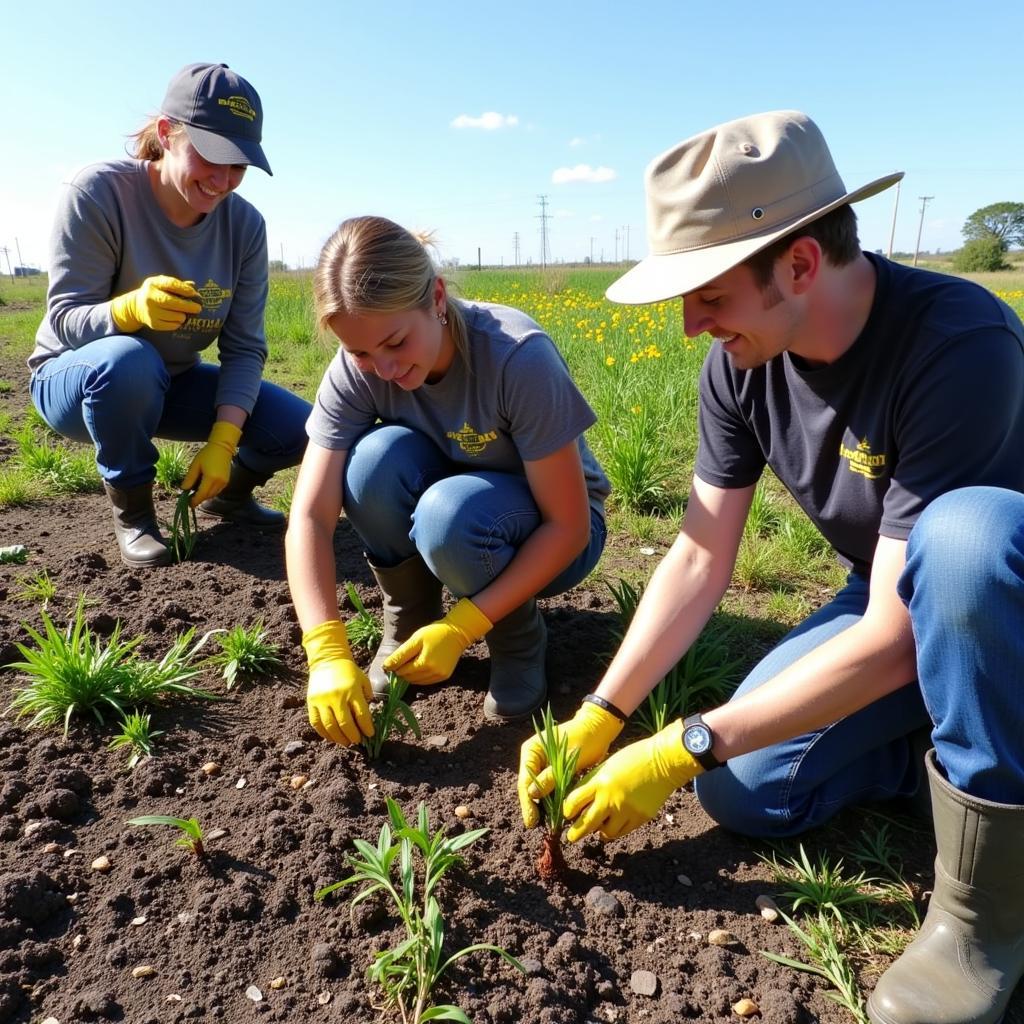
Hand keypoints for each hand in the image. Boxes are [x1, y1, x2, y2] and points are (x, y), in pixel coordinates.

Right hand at [109, 275, 201, 331]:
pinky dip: (178, 323)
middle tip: (198, 308)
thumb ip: (178, 284)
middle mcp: (149, 297)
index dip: (183, 289)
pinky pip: (171, 325)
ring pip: (173, 316)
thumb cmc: (157, 292)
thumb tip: (193, 287)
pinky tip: (178, 320)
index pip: (170, 284)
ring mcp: (150, 311)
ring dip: (183, 316)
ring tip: (185, 314)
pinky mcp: (153, 323)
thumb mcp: (163, 284)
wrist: (138, 306)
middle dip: (187, 306)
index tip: (194, 293)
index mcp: (153, 284)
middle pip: (170, 302)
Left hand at [182, 421, 241, 505]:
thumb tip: (184, 489)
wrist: (222, 448)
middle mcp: (219, 482)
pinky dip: (210, 492)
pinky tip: (205, 488)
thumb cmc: (206, 454)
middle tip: (190, 498)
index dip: (194, 500)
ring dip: (204, 496)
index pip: (201, 494)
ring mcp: (224, 483)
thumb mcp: (195, 465)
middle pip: (207, 496)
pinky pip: (217, 491)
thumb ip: (189, 478)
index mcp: (210, 478)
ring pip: (213, 495)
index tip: (188, 504)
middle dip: (199, 499)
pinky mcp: (226, 482)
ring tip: (196, 493)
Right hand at [302, 620, 373, 745]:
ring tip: (346, 742)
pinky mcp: (311, 703)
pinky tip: (332, 738)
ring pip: (330, 726)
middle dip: (353, 736)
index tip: (370, 734)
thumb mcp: (363, 679)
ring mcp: (322, 700)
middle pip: (345, 723)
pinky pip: (316, 723)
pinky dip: (324, 734)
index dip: (366, 728)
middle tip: (358, 741)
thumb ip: (367, 696)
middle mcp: (337, 696)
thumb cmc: (348, 671)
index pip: (361, 714)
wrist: (327, 660)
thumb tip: (368, 716)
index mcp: (352, 690)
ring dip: (339, 738)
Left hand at [383, 598, 491, 683]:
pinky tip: (421, 665)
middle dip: (403, 671)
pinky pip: (427, 681)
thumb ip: (400, 655)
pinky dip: (421, 676)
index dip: (395, 667)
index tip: (393, 660)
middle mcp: (433, 673)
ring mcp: (440, 676)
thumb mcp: (415, 640)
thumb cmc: (434, 633)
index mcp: (424, 664)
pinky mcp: (445, 676)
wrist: (457, 632)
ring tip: (412, 661)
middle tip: (402, 660)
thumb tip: (385, 667)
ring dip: (411, 675)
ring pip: (418, 682)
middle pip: (409, 678)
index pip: (402, 671)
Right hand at [517, 701, 623, 827]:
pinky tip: (553, 814)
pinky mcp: (553, 771)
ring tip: (545, 823)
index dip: (527, 802)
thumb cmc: (584, 739)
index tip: (531, 820)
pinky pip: (549, 787)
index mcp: (531, 750)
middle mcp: (533, 757)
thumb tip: (532, 794)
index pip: (525, 780)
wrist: (599, 729)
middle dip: (532, 806)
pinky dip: (551, 799)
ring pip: (538, 789)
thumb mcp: (568, 759)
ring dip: (541, 805)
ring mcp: (543, 764)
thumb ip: (551, 776)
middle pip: (529, 786)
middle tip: (535, 825)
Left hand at [563, 719, 702, 841]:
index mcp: (599, 782)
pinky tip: (615, 823)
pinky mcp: (640, 818)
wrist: (663, 762)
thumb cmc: (633, 758)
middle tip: (572, 837)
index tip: (568, 813)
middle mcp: (610, 799)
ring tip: (599, 826)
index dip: (567, 811)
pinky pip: (623, 832)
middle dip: (575, 833)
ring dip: (600, 831)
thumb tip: (580, 801)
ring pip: (605, 833)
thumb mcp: (607, 765)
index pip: (573, 803)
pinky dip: (616, 830)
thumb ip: (594, 783)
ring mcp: (626, 811)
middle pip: (585, 824)